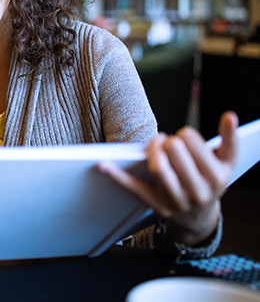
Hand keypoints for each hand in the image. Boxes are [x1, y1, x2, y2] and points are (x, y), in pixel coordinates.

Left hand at [99, 111, 238, 245]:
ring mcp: (176, 200)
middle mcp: (197, 191)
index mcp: (215, 177)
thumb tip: (229, 116)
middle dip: (169, 142)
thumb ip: (230, 138)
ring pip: (158, 170)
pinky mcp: (156, 206)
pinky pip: (135, 189)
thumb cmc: (211, 180)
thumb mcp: (227, 162)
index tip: (184, 136)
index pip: (193, 145)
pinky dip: (117, 177)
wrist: (200, 217)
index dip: (186, 135)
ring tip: (156, 144)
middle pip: (175, 155)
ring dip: (152, 151)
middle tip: (169, 142)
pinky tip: (103, 164)